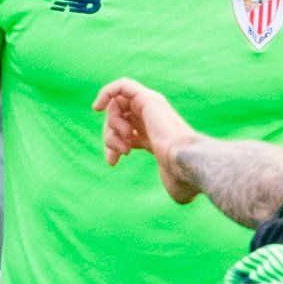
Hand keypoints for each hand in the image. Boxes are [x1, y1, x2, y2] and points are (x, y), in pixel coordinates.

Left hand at [96, 77, 203, 205]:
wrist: (185, 163)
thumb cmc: (181, 177)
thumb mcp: (173, 183)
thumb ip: (172, 182)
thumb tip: (184, 197)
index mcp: (157, 137)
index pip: (127, 134)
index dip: (113, 146)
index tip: (112, 163)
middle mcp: (154, 119)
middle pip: (118, 119)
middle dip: (109, 137)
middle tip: (115, 154)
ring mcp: (152, 107)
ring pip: (117, 107)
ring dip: (111, 125)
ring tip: (124, 142)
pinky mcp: (147, 98)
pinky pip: (121, 86)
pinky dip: (106, 93)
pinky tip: (97, 108)